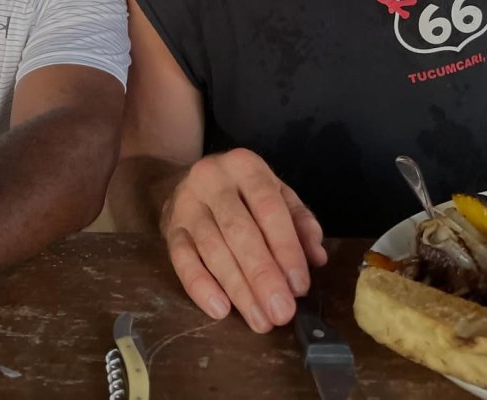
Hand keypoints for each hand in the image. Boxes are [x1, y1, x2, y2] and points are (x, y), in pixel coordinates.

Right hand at [160, 149, 326, 332]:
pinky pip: (181, 259)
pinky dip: (199, 286)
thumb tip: (316, 257)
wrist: (192, 179)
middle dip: (262, 275)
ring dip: (238, 288)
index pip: (268, 208)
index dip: (286, 248)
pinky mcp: (169, 227)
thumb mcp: (277, 195)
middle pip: (239, 230)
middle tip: (281, 312)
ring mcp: (186, 203)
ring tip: (259, 320)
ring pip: (212, 248)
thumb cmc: (244, 192)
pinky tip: (220, 309)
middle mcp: (212, 179)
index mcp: (245, 166)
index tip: (300, 286)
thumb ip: (300, 222)